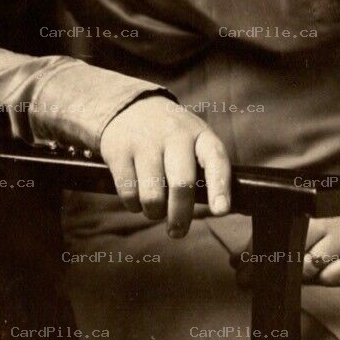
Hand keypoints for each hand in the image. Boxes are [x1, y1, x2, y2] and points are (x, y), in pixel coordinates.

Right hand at [98, 96, 230, 237]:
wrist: (128, 106)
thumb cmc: (171, 136)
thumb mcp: (193, 140)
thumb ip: (205, 169)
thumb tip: (219, 210)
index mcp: (199, 134)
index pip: (215, 159)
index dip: (220, 186)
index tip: (221, 211)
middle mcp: (174, 135)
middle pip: (181, 184)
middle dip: (180, 216)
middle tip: (177, 232)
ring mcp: (145, 141)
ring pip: (152, 196)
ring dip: (153, 212)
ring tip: (154, 209)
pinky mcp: (119, 150)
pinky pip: (128, 193)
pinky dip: (133, 204)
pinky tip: (136, 197)